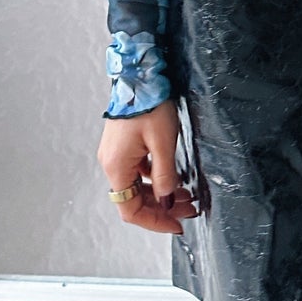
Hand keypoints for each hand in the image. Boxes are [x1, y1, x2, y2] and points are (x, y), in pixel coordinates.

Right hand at [97, 98, 198, 232]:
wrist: (138, 74)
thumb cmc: (148, 102)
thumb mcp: (164, 142)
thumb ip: (165, 176)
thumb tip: (168, 201)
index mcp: (117, 166)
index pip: (131, 210)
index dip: (154, 222)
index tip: (177, 225)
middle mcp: (112, 163)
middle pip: (134, 200)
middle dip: (163, 208)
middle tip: (190, 209)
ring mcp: (115, 154)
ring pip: (137, 186)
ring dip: (161, 193)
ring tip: (187, 194)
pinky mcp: (122, 145)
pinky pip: (138, 171)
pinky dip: (155, 178)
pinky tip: (174, 176)